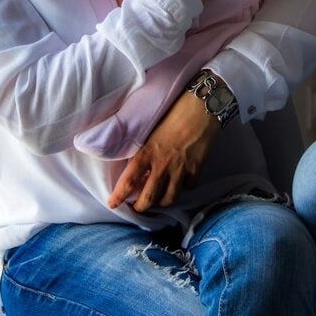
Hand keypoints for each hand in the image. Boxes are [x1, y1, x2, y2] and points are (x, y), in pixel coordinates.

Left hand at [108, 90, 219, 211]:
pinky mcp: (196, 169)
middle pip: (148, 198)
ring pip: (169, 198)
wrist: (202, 107)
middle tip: (138, 208)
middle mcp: (162, 165)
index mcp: (147, 152)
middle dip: (141, 207)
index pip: (129, 181)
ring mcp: (180, 169)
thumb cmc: (175, 111)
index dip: (119, 196)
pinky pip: (188, 187)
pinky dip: (184, 187)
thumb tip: (141, 165)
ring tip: (160, 199)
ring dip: (162, 201)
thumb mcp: (153, 129)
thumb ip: (146, 149)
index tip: (113, 204)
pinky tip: (183, 181)